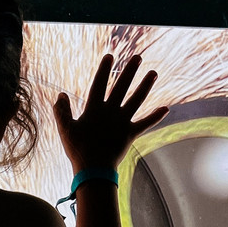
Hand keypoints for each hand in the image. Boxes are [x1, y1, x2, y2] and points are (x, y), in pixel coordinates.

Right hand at [53, 53, 167, 172]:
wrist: (94, 170)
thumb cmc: (78, 150)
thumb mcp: (65, 130)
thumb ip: (62, 111)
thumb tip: (60, 95)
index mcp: (94, 109)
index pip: (99, 84)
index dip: (104, 70)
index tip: (110, 56)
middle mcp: (111, 112)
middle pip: (122, 87)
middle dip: (130, 71)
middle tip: (138, 57)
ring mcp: (122, 122)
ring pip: (136, 100)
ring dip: (146, 86)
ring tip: (154, 73)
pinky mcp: (130, 134)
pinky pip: (145, 123)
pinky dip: (155, 116)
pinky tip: (166, 108)